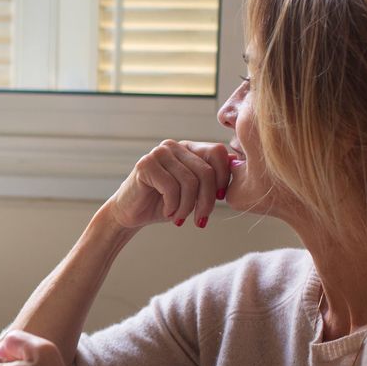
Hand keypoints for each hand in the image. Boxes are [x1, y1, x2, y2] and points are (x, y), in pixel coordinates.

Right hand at [107, 139, 232, 229]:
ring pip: (190, 182)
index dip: (222, 177)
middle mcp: (174, 146)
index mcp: (188, 148)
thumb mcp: (193, 192)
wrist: (130, 214)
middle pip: (206, 171)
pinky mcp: (145, 165)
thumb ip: (211, 179)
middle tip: (200, 219)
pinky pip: (171, 187)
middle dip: (207, 201)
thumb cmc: (163, 203)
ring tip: (179, 217)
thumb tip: (237, 164)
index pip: (218, 152)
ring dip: (188, 207)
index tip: (218, 199)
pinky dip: (173, 206)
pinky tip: (168, 212)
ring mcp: (159, 153)